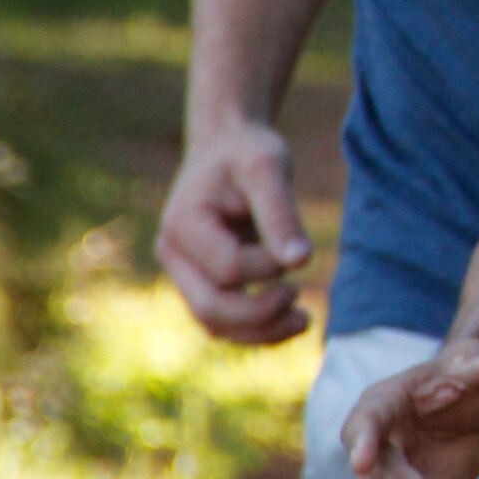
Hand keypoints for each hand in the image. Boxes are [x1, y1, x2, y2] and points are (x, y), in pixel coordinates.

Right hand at [155, 120, 312, 343]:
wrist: (227, 146)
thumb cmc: (248, 152)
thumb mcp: (268, 168)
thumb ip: (281, 214)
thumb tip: (302, 262)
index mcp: (183, 225)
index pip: (227, 267)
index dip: (267, 266)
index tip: (298, 251)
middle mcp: (174, 254)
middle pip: (210, 308)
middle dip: (260, 313)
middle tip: (300, 296)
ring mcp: (184, 272)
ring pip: (214, 323)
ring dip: (259, 332)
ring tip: (305, 320)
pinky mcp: (202, 281)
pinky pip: (223, 320)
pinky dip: (255, 329)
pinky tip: (291, 321)